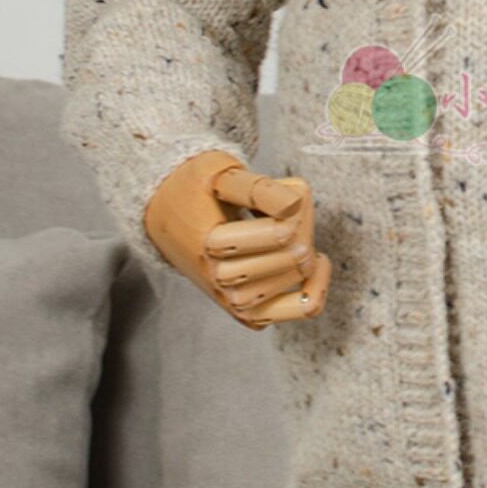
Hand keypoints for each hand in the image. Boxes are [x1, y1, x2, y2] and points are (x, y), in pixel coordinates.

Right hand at [143, 148, 331, 329]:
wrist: (166, 217)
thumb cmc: (197, 189)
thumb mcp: (221, 174)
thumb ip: (257, 188)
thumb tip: (295, 205)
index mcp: (210, 244)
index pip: (280, 234)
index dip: (295, 209)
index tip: (287, 196)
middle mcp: (220, 280)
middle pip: (291, 255)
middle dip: (302, 226)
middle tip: (288, 209)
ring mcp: (235, 301)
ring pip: (297, 278)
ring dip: (306, 249)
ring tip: (292, 230)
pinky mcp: (250, 313)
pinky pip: (300, 308)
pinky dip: (317, 288)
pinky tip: (319, 261)